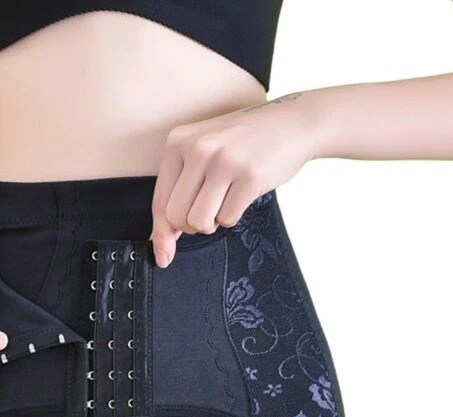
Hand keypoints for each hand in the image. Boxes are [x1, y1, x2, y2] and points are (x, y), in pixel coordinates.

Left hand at [149, 92, 320, 267]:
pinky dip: (233, 216)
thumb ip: (179, 190)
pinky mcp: (250, 177)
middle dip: (191, 226)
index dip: (161, 233)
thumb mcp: (203, 152)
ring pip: (200, 222)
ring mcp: (225, 162)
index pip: (160, 201)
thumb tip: (162, 245)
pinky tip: (242, 195)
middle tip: (207, 212)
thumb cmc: (242, 144)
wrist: (292, 123)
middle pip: (177, 217)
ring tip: (224, 202)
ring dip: (212, 223)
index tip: (163, 256)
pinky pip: (228, 219)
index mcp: (178, 141)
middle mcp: (198, 148)